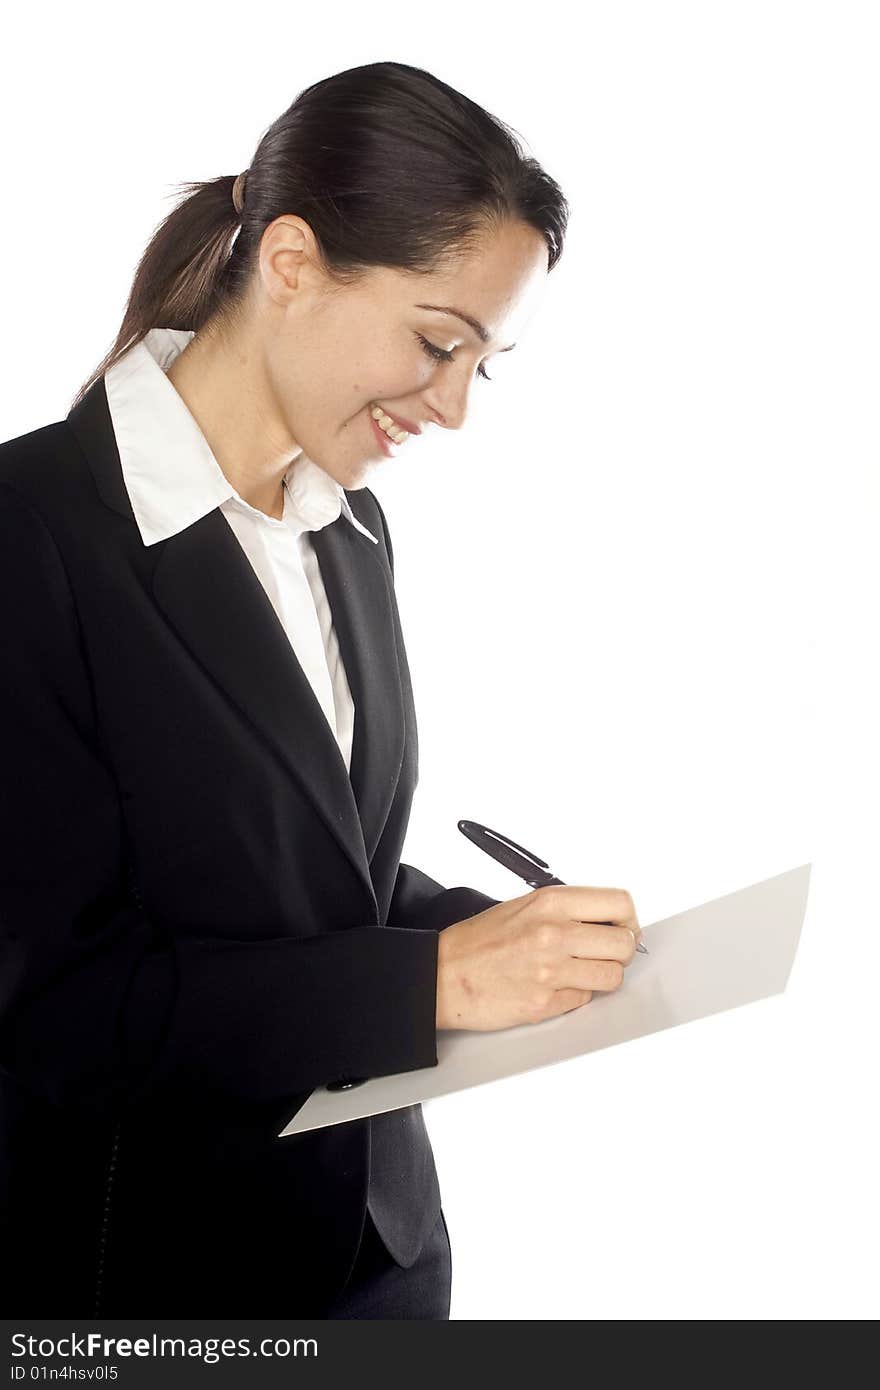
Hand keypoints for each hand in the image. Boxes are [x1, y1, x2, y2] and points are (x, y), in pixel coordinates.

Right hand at [436, 884, 641, 1030]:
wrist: (443, 975)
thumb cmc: (478, 941)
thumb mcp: (524, 906)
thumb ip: (566, 910)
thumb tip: (608, 921)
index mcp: (551, 903)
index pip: (619, 903)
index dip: (629, 919)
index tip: (625, 927)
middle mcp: (555, 933)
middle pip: (624, 943)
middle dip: (621, 951)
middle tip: (606, 953)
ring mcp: (552, 970)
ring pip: (613, 976)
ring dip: (603, 975)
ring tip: (581, 971)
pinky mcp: (546, 1002)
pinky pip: (585, 999)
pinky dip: (577, 995)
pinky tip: (556, 986)